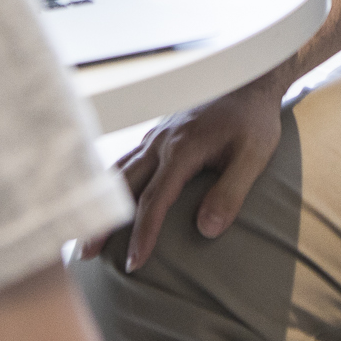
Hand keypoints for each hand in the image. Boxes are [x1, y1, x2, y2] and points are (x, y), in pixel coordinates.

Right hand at [81, 71, 289, 272]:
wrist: (249, 78)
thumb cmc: (254, 119)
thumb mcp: (254, 156)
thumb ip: (230, 192)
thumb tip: (206, 230)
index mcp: (182, 149)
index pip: (155, 199)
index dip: (143, 233)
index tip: (134, 262)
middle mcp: (161, 141)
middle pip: (124, 186)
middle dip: (104, 221)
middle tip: (86, 252)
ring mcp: (156, 134)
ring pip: (120, 170)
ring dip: (102, 200)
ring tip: (87, 228)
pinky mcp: (158, 131)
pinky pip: (128, 158)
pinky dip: (111, 179)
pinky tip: (107, 193)